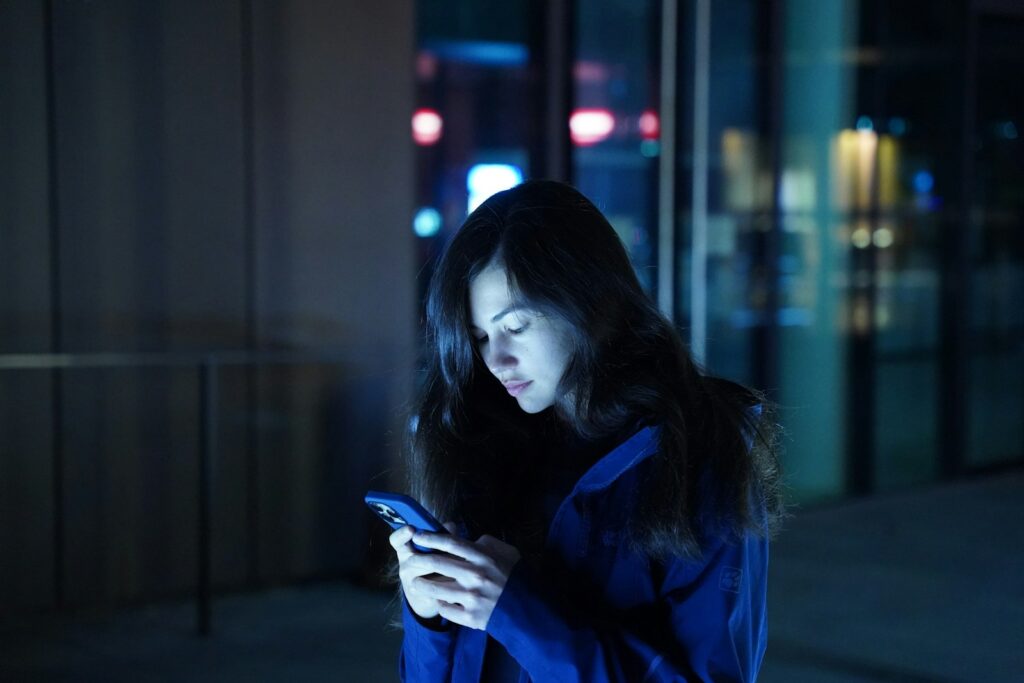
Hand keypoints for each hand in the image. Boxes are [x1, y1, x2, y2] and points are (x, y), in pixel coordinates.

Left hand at [391, 524, 520, 630]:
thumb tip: (467, 539)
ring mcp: (471, 597)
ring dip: (421, 584)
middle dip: (418, 559)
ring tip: (415, 582)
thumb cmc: (514, 576)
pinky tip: (438, 601)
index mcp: (482, 557)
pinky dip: (439, 604)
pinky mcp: (470, 616)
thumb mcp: (505, 552)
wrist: (526, 609)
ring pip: (435, 589)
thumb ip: (486, 543)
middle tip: (410, 559)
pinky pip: (445, 609)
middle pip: (437, 563)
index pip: (450, 543)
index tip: (417, 535)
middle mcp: (474, 576)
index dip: (431, 537)